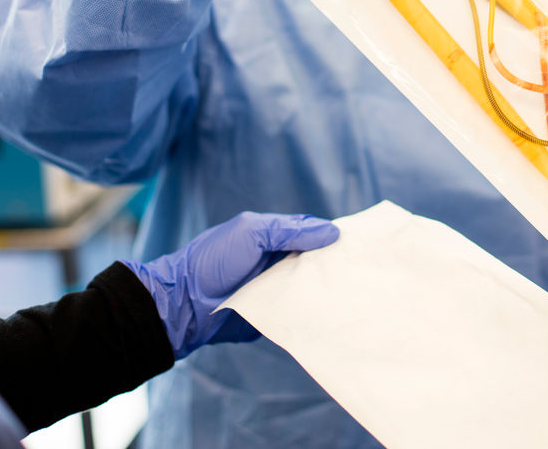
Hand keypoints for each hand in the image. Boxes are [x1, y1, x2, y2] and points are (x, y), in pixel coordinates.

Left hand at [123, 211, 339, 358]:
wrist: (183, 305)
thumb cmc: (214, 261)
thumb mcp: (251, 233)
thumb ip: (289, 230)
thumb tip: (332, 232)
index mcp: (273, 238)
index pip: (312, 235)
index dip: (333, 238)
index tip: (359, 245)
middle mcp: (277, 263)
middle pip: (315, 264)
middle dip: (334, 267)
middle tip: (364, 271)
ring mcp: (275, 292)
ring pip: (310, 290)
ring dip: (326, 291)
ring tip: (357, 293)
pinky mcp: (272, 317)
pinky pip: (298, 315)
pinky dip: (312, 314)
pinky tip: (334, 315)